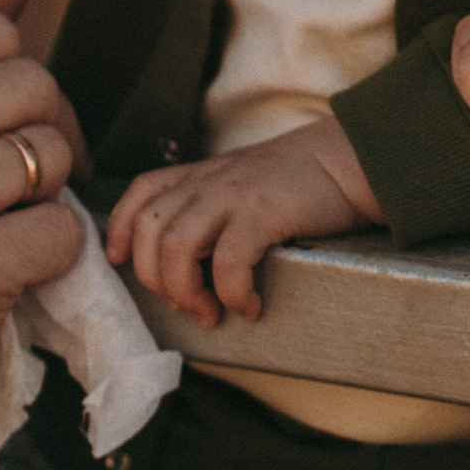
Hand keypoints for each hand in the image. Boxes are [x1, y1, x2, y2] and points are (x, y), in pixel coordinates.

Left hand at [106, 121, 380, 325]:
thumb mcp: (243, 183)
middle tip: (187, 305)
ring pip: (176, 247)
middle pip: (149, 230)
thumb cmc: (302, 181)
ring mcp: (233, 195)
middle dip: (155, 279)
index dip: (119, 229)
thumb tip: (192, 262)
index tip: (120, 262)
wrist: (351, 158)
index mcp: (201, 175)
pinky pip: (228, 260)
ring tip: (212, 312)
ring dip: (186, 291)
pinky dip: (232, 292)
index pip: (141, 193)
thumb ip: (213, 207)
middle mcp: (208, 182)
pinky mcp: (263, 212)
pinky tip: (249, 305)